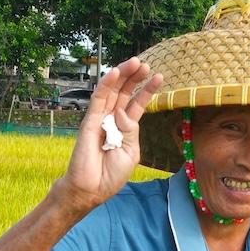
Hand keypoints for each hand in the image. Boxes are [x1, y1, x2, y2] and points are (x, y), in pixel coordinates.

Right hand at [57, 57, 160, 212]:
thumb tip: (123, 112)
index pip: (137, 104)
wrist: (92, 188)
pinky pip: (98, 99)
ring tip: (136, 62)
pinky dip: (106, 84)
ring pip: (113, 91)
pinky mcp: (90, 120)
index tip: (159, 77)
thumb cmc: (112, 175)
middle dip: (135, 77)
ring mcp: (101, 118)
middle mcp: (113, 120)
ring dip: (123, 75)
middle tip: (146, 64)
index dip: (148, 90)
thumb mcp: (131, 152)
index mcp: (126, 128)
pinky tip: (115, 72)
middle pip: (125, 93)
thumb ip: (131, 131)